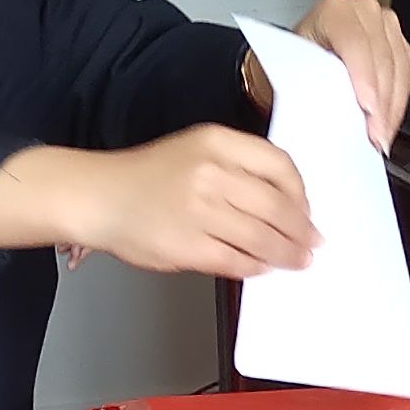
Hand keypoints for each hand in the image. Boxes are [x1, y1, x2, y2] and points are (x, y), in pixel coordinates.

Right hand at [0, 129, 315, 279]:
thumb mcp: (195, 150)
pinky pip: (236, 261)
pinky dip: (255, 267)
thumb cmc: (146, 177)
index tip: (306, 209)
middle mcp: (211, 173)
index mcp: (217, 142)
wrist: (98, 196)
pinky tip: (262, 267)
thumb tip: (285, 203)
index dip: (301, 193)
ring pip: (262, 238)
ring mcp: (199, 211)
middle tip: (311, 243)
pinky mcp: (188, 246)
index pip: (280, 165)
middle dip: (301, 230)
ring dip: (286, 254)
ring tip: (297, 261)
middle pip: (278, 206)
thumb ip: (238, 169)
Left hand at [294, 0, 409, 150]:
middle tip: (375, 135)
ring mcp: (384, 24)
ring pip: (400, 68)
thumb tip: (322, 115)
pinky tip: (388, 119)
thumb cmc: (297, 60)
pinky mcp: (399, 41)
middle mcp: (363, 12)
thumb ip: (312, 85)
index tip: (368, 110)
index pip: (355, 43)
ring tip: (381, 134)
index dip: (364, 79)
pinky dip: (401, 99)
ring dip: (393, 107)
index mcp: (334, 11)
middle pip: (382, 58)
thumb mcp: (296, 70)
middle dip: (381, 103)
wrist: (303, 54)